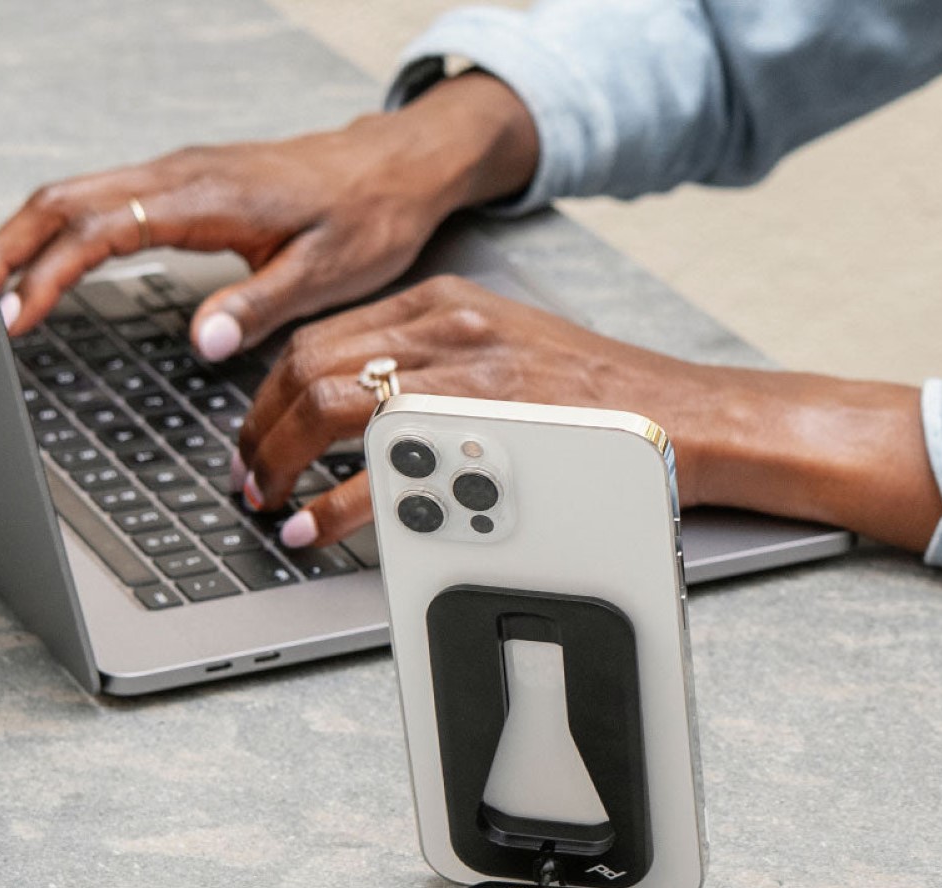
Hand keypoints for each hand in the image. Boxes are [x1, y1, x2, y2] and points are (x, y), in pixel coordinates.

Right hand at [0, 73, 537, 356]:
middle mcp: (184, 176)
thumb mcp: (324, 274)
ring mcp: (183, 174)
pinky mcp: (191, 184)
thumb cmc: (368, 217)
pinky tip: (60, 262)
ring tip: (6, 288)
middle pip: (67, 200)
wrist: (396, 170)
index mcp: (208, 198)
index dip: (51, 274)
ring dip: (34, 237)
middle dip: (15, 249)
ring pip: (81, 194)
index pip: (101, 231)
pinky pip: (109, 199)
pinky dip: (69, 229)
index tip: (21, 316)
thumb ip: (260, 307)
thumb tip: (203, 343)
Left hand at [236, 275, 941, 552]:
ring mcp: (470, 372)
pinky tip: (318, 528)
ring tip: (272, 506)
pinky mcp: (491, 426)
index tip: (260, 436)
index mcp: (448, 304)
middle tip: (251, 479)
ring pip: (331, 403)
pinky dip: (335, 502)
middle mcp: (450, 324)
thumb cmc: (605, 402)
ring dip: (283, 462)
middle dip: (261, 431)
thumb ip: (439, 370)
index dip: (271, 395)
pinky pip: (384, 462)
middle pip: (310, 366)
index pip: (323, 338)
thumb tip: (369, 418)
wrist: (690, 417)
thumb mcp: (512, 356)